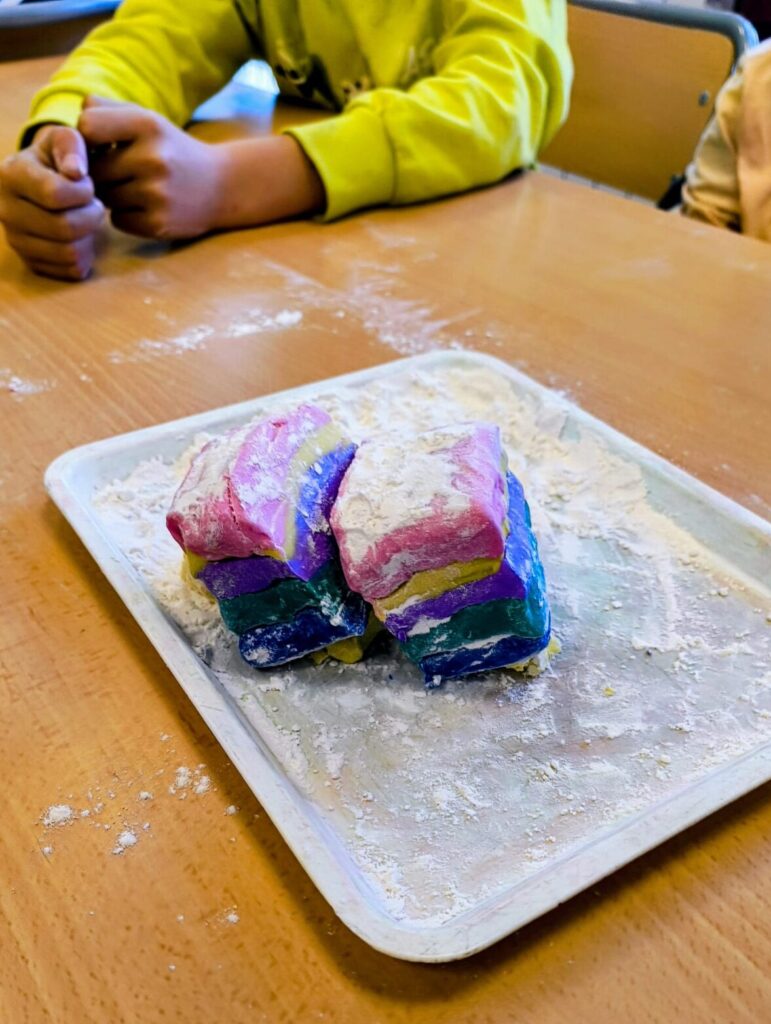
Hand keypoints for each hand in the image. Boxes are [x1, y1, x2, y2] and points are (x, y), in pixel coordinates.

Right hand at [0, 125, 104, 280]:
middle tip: (93, 204)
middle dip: (91, 215)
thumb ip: (72, 147)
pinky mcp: (32, 263)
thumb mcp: (65, 140)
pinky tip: (82, 236)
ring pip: (69, 253)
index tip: (87, 184)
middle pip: (64, 228)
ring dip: (90, 236)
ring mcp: (16, 241)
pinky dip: (86, 255)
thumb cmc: (59, 159)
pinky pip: (71, 270)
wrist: (43, 184)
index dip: (83, 191)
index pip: (54, 194)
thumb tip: (75, 173)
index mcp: (10, 175)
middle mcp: (5, 211)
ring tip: (86, 218)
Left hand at [79, 96, 223, 239]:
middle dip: (100, 171)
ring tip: (135, 189)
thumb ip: (106, 109)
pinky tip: (145, 208)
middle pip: (92, 168)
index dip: (86, 138)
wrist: (222, 187)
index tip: (100, 146)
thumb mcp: (148, 120)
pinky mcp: (159, 224)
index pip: (88, 126)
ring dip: (111, 195)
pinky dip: (125, 216)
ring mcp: (157, 194)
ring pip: (104, 196)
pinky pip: (118, 220)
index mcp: (149, 125)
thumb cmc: (173, 150)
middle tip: (119, 173)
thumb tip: (72, 124)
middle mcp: (153, 158)